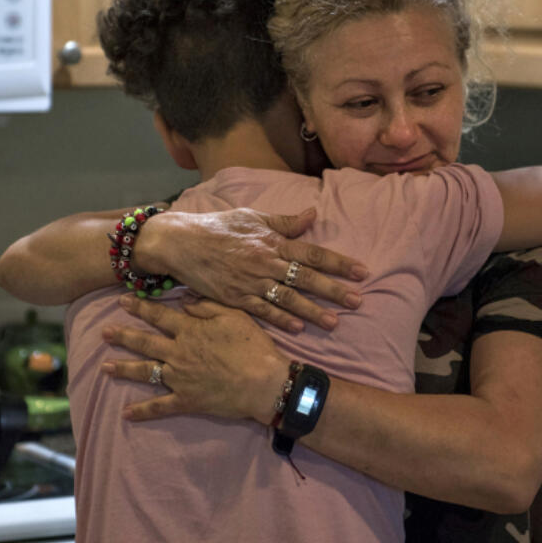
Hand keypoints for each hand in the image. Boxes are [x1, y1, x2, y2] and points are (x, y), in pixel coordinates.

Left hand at [101, 294, 290, 423]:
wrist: (265, 383)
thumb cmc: (254, 347)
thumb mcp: (234, 316)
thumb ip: (206, 306)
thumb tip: (183, 299)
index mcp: (190, 331)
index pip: (159, 316)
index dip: (140, 308)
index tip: (123, 302)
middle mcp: (179, 353)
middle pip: (145, 343)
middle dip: (123, 336)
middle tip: (104, 332)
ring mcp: (180, 378)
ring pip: (145, 372)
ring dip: (124, 369)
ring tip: (105, 367)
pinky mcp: (186, 400)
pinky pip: (160, 406)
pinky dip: (142, 411)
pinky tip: (126, 414)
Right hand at [134, 207, 365, 332]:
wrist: (180, 242)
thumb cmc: (218, 227)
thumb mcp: (252, 217)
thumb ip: (284, 221)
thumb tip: (313, 214)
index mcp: (272, 241)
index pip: (312, 253)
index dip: (339, 263)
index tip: (361, 272)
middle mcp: (265, 262)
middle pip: (306, 278)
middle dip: (334, 290)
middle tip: (357, 300)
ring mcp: (250, 281)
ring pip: (288, 298)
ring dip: (312, 311)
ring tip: (334, 322)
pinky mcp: (235, 297)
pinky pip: (262, 310)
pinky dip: (281, 319)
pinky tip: (299, 328)